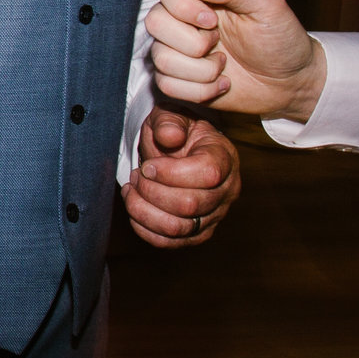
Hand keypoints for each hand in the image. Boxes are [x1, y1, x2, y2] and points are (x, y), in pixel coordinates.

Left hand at [123, 106, 241, 247]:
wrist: (177, 147)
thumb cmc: (175, 130)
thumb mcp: (171, 115)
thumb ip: (169, 122)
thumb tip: (169, 137)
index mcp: (224, 158)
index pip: (207, 173)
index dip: (170, 172)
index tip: (148, 166)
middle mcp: (226, 190)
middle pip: (189, 205)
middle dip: (151, 191)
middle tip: (136, 175)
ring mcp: (215, 215)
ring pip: (178, 228)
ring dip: (143, 211)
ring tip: (131, 190)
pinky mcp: (199, 232)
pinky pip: (171, 243)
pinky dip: (145, 229)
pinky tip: (134, 208)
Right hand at [146, 0, 327, 121]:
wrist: (291, 82)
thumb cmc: (282, 39)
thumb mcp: (267, 6)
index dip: (181, 4)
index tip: (212, 19)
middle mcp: (181, 19)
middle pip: (154, 22)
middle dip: (194, 42)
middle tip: (219, 43)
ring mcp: (176, 50)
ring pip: (160, 59)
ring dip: (201, 70)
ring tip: (224, 65)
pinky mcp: (178, 79)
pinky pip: (167, 85)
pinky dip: (200, 90)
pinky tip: (221, 83)